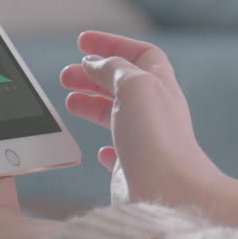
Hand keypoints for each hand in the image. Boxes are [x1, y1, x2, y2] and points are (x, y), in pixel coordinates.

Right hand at [63, 31, 237, 224]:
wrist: (171, 195)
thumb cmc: (157, 140)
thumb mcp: (134, 86)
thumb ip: (113, 69)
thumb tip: (94, 63)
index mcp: (159, 86)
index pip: (139, 54)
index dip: (112, 44)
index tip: (83, 42)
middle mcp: (155, 113)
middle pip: (122, 83)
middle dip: (93, 74)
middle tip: (66, 74)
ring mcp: (146, 143)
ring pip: (117, 115)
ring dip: (92, 104)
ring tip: (70, 101)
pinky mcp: (135, 172)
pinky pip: (120, 154)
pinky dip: (104, 147)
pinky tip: (97, 150)